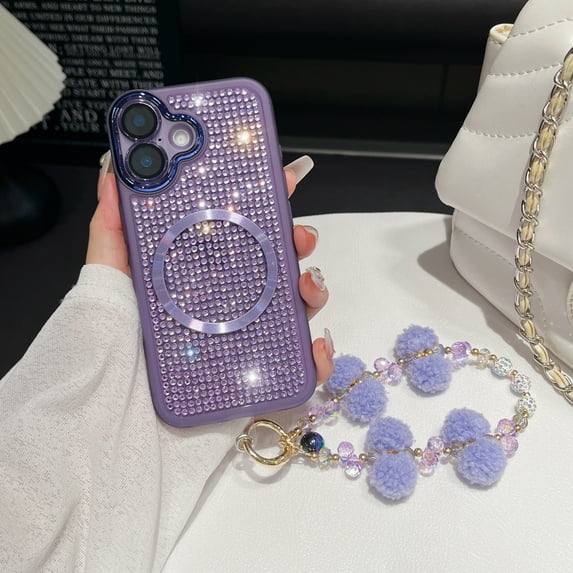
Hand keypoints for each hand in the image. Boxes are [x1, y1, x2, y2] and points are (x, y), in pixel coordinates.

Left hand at [87, 153, 333, 380]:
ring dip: (314, 289)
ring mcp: (247, 331)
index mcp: (204, 270)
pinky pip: (298, 361)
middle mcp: (231, 298)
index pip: (242, 230)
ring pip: (297, 304)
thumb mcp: (112, 275)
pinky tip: (314, 346)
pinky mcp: (256, 369)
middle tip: (299, 236)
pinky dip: (316, 354)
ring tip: (308, 286)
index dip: (267, 203)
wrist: (120, 403)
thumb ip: (113, 226)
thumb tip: (114, 170)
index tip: (281, 180)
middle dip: (299, 241)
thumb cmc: (116, 337)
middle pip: (279, 262)